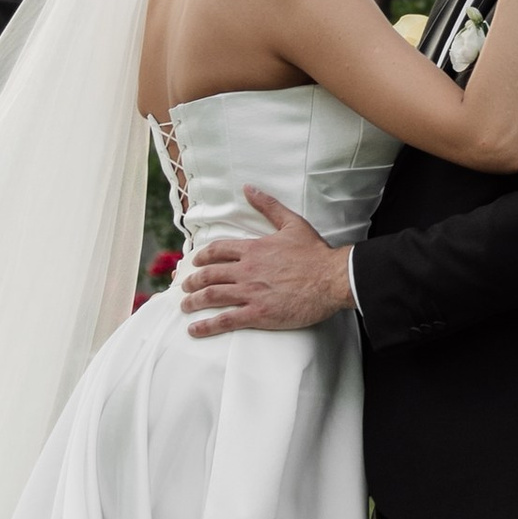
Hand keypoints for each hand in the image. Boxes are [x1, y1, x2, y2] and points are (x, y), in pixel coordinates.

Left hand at [177, 191, 350, 334]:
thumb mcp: (292, 223)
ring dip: (193, 301)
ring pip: (211, 296)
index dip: (203, 257)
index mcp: (254, 249)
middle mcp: (247, 270)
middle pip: (209, 274)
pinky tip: (194, 329)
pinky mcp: (258, 313)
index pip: (218, 250)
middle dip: (192, 281)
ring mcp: (250, 292)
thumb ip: (268, 206)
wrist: (332, 278)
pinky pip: (225, 320)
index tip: (195, 263)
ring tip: (185, 306)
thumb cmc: (315, 253)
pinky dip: (206, 325)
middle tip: (184, 286)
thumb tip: (249, 189)